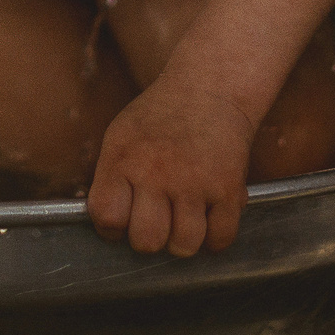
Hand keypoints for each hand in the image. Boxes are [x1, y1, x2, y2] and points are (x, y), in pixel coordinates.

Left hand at [86, 75, 256, 256]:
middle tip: (157, 220)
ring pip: (184, 246)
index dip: (113, 227)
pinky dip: (214, 237)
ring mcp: (194, 182)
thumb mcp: (121, 135)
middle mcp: (157, 173)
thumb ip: (111, 178)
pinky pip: (220, 239)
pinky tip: (208, 219)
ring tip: (183, 219)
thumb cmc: (161, 116)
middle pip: (146, 241)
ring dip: (183, 239)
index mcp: (124, 159)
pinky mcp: (227, 188)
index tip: (124, 219)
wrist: (211, 88)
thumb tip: (109, 226)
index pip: (107, 217)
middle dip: (150, 238)